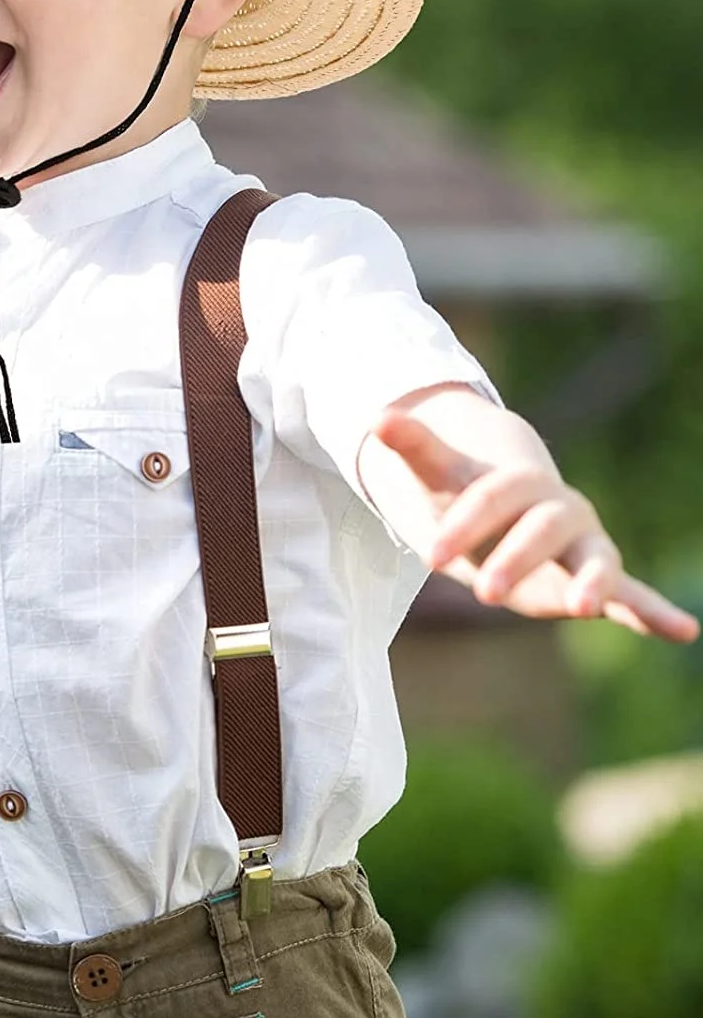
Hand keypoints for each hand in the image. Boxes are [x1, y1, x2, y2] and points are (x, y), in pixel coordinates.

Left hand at [372, 407, 698, 643]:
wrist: (502, 509)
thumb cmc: (466, 493)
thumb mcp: (439, 473)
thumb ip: (416, 447)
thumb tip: (377, 416)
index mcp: (522, 482)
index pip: (494, 499)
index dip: (464, 524)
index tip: (429, 553)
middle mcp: (562, 510)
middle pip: (543, 531)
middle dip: (514, 558)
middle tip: (482, 591)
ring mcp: (585, 545)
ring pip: (596, 561)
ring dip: (591, 583)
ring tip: (584, 605)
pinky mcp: (595, 579)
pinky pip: (633, 596)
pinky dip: (656, 613)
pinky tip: (686, 632)